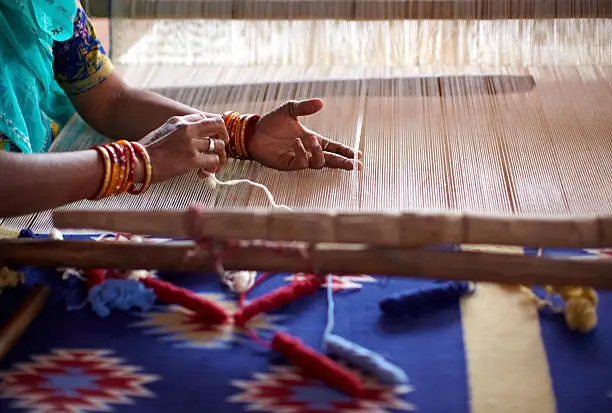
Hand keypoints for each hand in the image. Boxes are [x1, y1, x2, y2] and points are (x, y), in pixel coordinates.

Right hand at [137, 113, 228, 182]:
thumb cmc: (147, 152)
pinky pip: (214, 161)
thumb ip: (179, 132)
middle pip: (219, 125)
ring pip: (219, 146)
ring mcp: (191, 143)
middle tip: (220, 148)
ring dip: (219, 158)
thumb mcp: (163, 132)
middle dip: (224, 137)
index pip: (206, 118)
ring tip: (211, 167)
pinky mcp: (192, 159)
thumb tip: (195, 141)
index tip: (214, 138)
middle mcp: (187, 128)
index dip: (214, 129)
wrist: (137, 162)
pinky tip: (202, 174)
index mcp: (180, 121)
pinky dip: (212, 169)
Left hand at [247, 99, 362, 170]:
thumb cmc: (271, 122)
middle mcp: (308, 151)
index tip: (357, 155)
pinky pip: (301, 163)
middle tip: (354, 165)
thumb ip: (305, 107)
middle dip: (343, 162)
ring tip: (313, 140)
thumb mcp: (290, 110)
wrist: (253, 132)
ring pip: (318, 163)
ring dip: (319, 152)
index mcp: (312, 139)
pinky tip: (297, 143)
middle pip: (330, 160)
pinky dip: (302, 153)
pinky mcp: (288, 164)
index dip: (345, 151)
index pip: (333, 147)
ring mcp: (299, 159)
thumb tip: (321, 102)